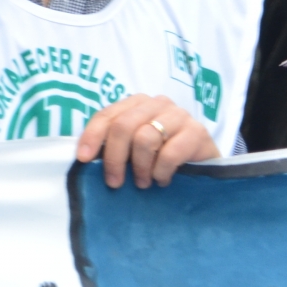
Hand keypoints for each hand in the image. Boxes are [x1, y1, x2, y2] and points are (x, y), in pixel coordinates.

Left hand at [76, 94, 219, 188]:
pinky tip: (163, 179)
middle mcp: (158, 103)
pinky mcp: (197, 131)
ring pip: (145, 138)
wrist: (202, 165)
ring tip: (143, 182)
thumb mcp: (132, 148)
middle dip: (115, 158)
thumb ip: (113, 145)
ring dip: (140, 167)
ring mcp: (179, 115)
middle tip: (115, 182)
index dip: (93, 136)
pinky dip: (160, 172)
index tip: (83, 159)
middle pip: (124, 126)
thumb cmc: (160, 156)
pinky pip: (169, 153)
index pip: (108, 115)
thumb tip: (84, 157)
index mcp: (138, 103)